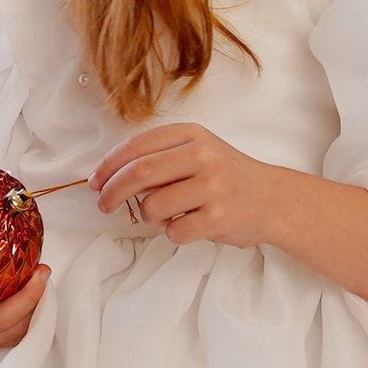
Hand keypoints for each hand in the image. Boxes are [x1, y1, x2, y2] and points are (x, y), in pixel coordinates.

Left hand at [90, 123, 290, 247]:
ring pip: (152, 206)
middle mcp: (202, 156)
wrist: (273, 199)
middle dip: (111, 192)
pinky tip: (190, 224)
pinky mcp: (218, 217)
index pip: (136, 146)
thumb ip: (160, 157)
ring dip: (148, 216)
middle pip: (137, 174)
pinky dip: (173, 232)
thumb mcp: (198, 151)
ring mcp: (212, 187)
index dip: (108, 165)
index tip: (94, 181)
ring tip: (168, 214)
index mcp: (191, 135)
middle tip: (103, 205)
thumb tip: (108, 177)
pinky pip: (173, 231)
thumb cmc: (227, 176)